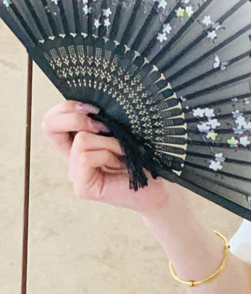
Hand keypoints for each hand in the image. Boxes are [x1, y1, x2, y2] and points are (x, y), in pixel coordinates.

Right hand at [41, 99, 172, 215]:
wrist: (158, 187)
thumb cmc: (142, 158)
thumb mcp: (120, 132)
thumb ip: (103, 121)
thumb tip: (91, 105)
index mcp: (77, 143)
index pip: (52, 119)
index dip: (67, 107)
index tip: (95, 108)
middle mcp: (72, 157)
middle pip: (49, 125)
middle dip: (77, 118)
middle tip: (103, 126)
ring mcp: (75, 173)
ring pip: (81, 140)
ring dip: (109, 141)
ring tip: (124, 152)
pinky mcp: (83, 188)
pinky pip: (86, 158)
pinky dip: (108, 155)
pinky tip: (121, 163)